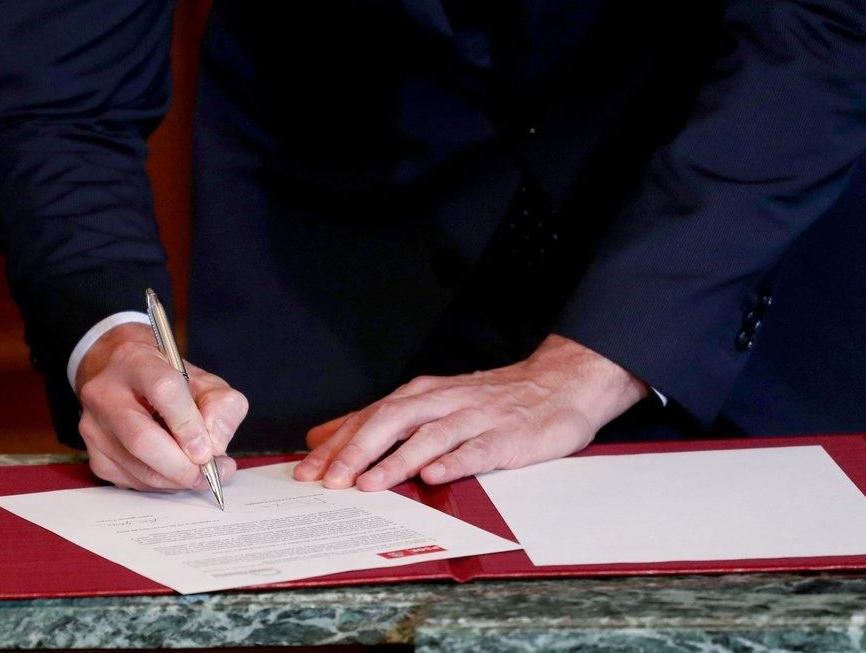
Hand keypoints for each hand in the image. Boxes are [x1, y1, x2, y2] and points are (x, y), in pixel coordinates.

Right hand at [75, 323, 247, 491]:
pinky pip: (131, 481)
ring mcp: (94, 426)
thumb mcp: (204, 380)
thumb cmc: (166, 379)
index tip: (208, 449)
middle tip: (207, 473)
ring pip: (137, 467)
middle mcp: (105, 392)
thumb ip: (222, 406)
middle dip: (181, 465)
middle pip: (141, 439)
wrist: (122, 377)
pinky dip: (161, 484)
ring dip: (175, 480)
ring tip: (201, 474)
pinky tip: (175, 473)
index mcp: (135, 360)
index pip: (163, 390)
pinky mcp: (94, 454)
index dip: (189, 425)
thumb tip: (216, 444)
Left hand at [293, 335, 646, 489]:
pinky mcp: (507, 436)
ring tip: (370, 483)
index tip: (306, 470)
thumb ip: (381, 420)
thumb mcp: (431, 402)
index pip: (369, 417)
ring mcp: (475, 417)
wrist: (558, 383)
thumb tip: (325, 437)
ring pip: (429, 436)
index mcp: (421, 395)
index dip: (336, 444)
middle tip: (330, 480)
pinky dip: (454, 461)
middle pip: (391, 421)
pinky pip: (477, 449)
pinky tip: (435, 476)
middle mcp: (443, 401)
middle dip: (357, 451)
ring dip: (397, 460)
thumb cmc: (491, 400)